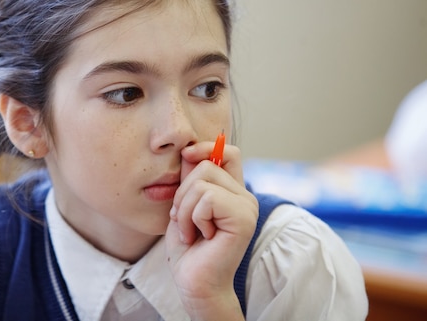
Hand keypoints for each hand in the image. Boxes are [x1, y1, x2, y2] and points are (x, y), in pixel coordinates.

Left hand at [165, 142, 258, 319]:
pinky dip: (193, 218)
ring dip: (185, 209)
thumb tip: (188, 150)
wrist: (194, 281)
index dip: (205, 148)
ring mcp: (246, 206)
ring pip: (203, 182)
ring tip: (190, 231)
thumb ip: (189, 179)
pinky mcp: (243, 218)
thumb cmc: (187, 247)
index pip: (228, 152)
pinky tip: (200, 236)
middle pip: (207, 165)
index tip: (186, 156)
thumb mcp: (183, 205)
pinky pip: (207, 198)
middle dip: (182, 192)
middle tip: (183, 219)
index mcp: (232, 191)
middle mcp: (244, 196)